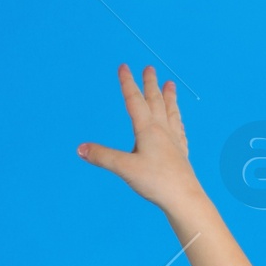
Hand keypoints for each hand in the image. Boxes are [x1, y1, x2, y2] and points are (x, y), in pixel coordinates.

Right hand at [77, 64, 197, 209]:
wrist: (185, 200)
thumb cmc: (157, 182)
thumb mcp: (125, 168)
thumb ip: (102, 157)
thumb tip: (80, 149)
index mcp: (148, 129)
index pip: (134, 100)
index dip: (128, 82)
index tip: (124, 66)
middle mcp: (163, 131)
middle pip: (155, 101)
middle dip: (150, 84)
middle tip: (150, 68)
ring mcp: (174, 142)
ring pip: (171, 113)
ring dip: (169, 98)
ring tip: (170, 85)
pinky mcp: (182, 155)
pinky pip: (180, 132)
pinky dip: (178, 123)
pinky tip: (179, 124)